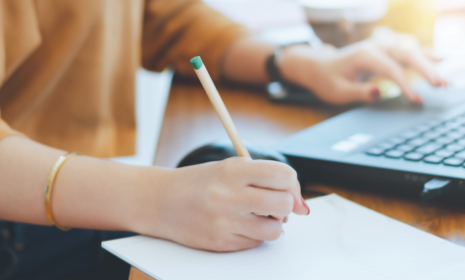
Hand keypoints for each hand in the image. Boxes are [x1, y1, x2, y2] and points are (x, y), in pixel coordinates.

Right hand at [135, 157, 308, 251]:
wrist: (161, 201)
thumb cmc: (200, 182)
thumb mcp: (230, 168)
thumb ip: (266, 178)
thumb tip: (302, 205)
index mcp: (233, 171)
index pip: (283, 175)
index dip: (293, 184)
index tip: (289, 189)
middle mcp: (229, 195)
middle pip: (283, 203)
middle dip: (286, 205)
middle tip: (275, 204)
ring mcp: (225, 222)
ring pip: (275, 229)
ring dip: (273, 224)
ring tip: (258, 216)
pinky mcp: (221, 242)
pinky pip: (256, 243)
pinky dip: (255, 235)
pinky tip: (239, 224)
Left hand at [279, 39, 444, 104]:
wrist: (319, 66)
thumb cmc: (328, 80)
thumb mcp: (337, 91)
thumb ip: (358, 92)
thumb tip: (379, 93)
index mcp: (364, 55)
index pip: (390, 69)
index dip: (405, 85)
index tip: (417, 100)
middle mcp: (376, 47)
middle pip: (406, 55)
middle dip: (426, 70)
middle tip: (442, 86)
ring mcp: (382, 47)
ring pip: (410, 51)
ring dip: (430, 64)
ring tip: (445, 80)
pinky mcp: (385, 51)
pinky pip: (408, 51)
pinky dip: (425, 55)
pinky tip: (442, 58)